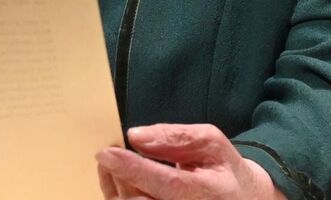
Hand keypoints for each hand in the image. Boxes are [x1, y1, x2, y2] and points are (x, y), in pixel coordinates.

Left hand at [96, 124, 280, 199]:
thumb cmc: (224, 171)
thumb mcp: (211, 143)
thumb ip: (177, 137)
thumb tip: (136, 136)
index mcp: (206, 192)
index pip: (167, 184)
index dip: (135, 169)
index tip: (107, 153)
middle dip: (120, 176)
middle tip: (109, 154)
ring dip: (115, 184)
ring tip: (112, 162)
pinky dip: (117, 193)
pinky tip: (114, 176)